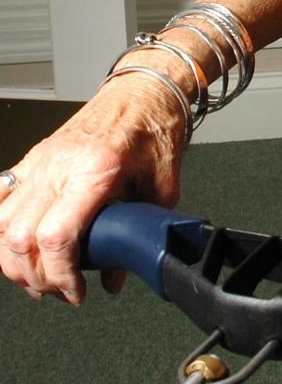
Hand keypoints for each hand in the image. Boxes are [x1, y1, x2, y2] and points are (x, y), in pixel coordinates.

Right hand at [0, 81, 185, 303]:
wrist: (142, 92)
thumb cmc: (154, 129)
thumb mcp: (163, 187)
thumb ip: (141, 234)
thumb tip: (116, 278)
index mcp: (95, 170)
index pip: (56, 235)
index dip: (60, 274)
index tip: (75, 291)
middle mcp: (59, 165)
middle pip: (20, 237)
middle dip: (36, 276)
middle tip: (60, 290)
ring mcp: (40, 161)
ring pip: (2, 222)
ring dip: (13, 259)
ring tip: (40, 277)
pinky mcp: (32, 159)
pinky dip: (0, 229)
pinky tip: (14, 247)